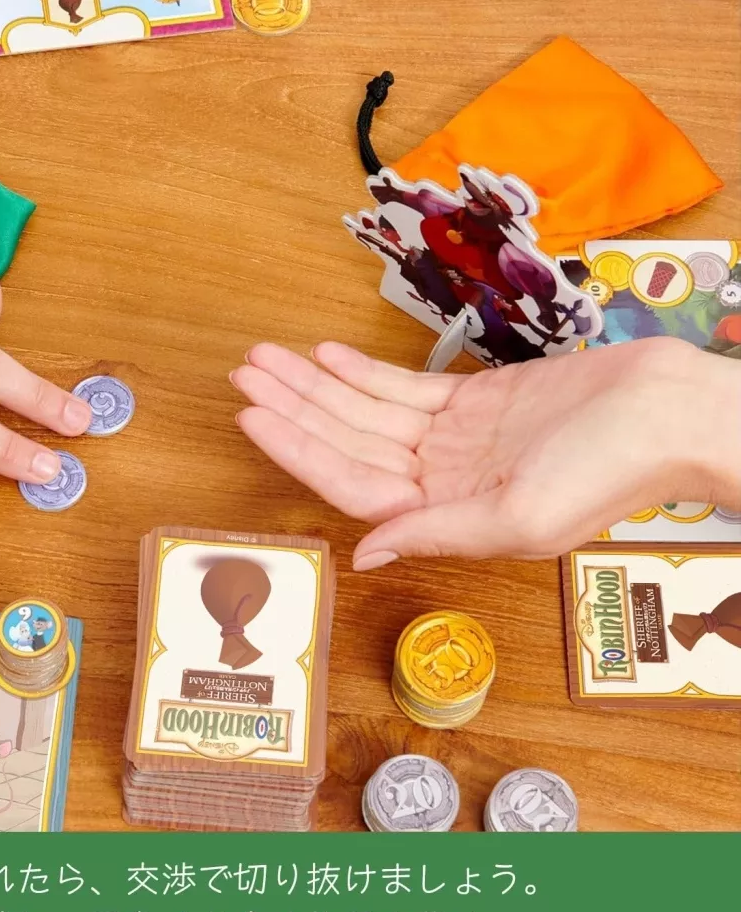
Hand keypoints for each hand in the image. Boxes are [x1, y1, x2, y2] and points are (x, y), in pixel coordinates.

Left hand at [232, 337, 740, 565]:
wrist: (669, 412)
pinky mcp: (473, 405)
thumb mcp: (519, 518)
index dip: (296, 451)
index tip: (251, 417)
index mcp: (444, 518)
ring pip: (366, 413)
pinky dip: (363, 374)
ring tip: (268, 359)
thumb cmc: (609, 473)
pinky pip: (404, 390)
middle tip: (243, 375)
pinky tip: (325, 357)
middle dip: (293, 409)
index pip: (348, 484)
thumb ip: (435, 534)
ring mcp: (452, 442)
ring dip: (317, 386)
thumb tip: (367, 554)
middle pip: (346, 444)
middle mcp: (438, 483)